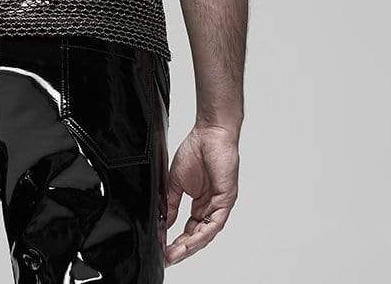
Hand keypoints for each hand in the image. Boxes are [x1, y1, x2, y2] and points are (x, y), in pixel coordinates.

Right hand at [164, 124, 238, 264]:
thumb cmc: (196, 149)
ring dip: (191, 245)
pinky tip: (191, 241)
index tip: (164, 249)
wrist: (209, 133)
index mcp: (200, 202)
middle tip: (168, 257)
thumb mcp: (176, 181)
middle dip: (182, 248)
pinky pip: (215, 222)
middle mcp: (211, 206)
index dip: (177, 240)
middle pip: (198, 235)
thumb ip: (171, 203)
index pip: (189, 228)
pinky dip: (203, 233)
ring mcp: (220, 204)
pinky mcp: (226, 200)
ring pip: (207, 233)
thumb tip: (164, 222)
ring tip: (176, 253)